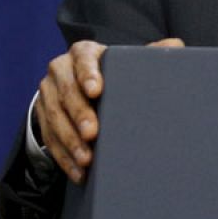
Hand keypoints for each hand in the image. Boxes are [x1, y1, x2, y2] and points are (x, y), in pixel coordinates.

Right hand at [37, 37, 183, 182]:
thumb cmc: (114, 73)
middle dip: (79, 114)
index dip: (88, 74)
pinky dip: (63, 157)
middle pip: (67, 91)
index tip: (96, 90)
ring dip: (70, 141)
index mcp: (83, 52)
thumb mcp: (129, 62)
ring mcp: (49, 93)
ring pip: (55, 117)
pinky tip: (78, 172)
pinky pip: (49, 138)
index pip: (84, 59)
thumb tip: (175, 46)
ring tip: (86, 159)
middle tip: (92, 134)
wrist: (81, 84)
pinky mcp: (42, 115)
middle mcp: (61, 69)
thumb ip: (151, 53)